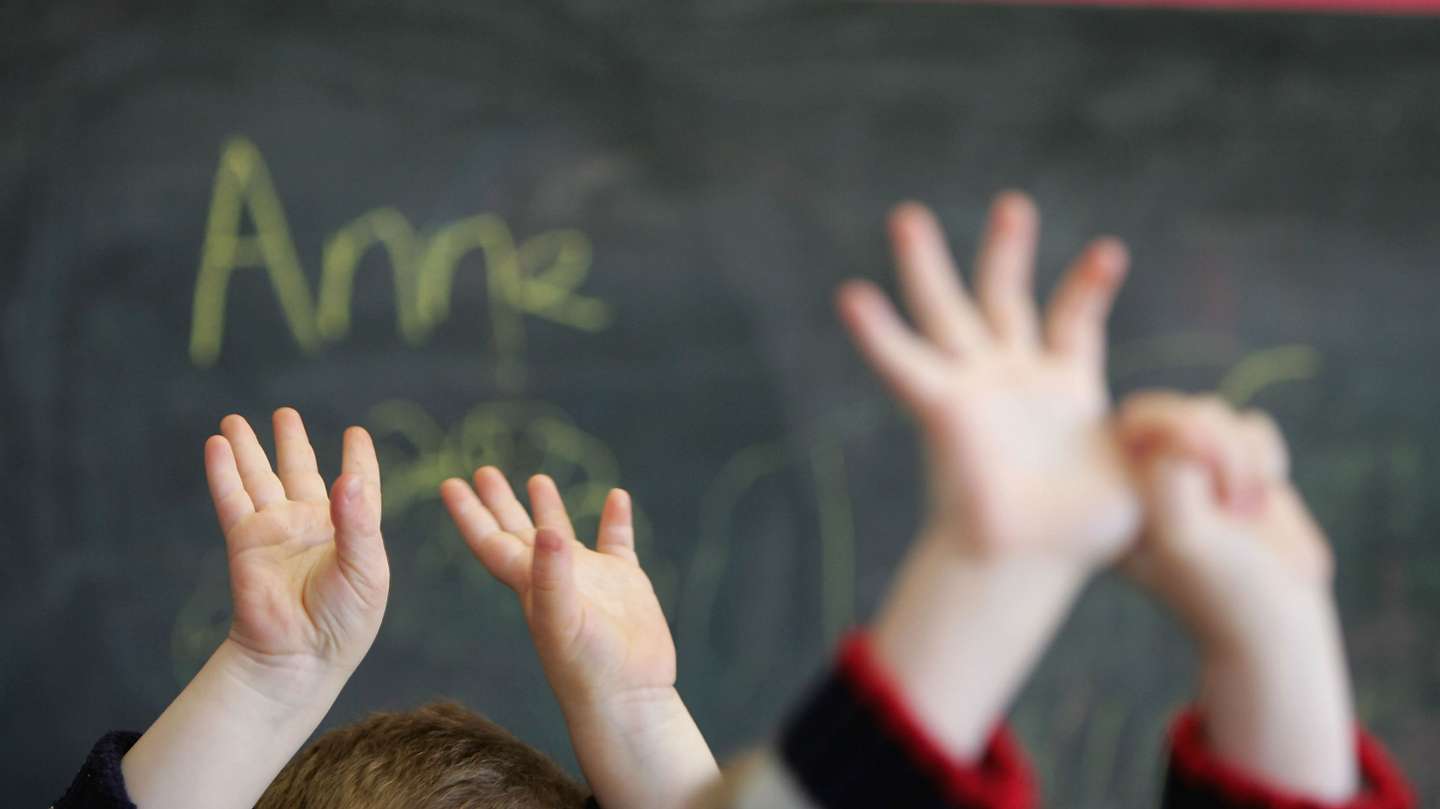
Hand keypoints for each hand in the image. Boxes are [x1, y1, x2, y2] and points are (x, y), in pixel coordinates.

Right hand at [208, 408, 388, 673]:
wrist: (300, 657)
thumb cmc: (344, 621)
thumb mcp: (366, 570)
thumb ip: (358, 523)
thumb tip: (347, 478)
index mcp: (352, 532)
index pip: (358, 486)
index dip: (358, 460)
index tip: (356, 433)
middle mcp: (312, 527)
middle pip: (300, 472)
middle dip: (291, 443)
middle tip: (285, 412)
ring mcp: (276, 533)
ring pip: (260, 479)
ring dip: (249, 449)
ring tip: (235, 419)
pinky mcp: (246, 543)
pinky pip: (233, 499)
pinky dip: (223, 472)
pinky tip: (217, 445)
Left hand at [442, 469, 715, 808]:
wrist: (629, 699)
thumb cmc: (588, 668)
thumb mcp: (562, 621)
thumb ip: (552, 576)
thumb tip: (548, 530)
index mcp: (529, 585)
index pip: (491, 542)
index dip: (469, 514)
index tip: (449, 483)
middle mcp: (554, 578)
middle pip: (518, 531)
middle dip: (499, 502)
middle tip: (483, 470)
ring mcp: (590, 579)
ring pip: (562, 535)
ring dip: (549, 508)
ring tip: (538, 477)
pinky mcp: (625, 584)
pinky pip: (617, 542)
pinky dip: (616, 520)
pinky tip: (617, 496)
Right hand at [838, 193, 1136, 562]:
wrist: (1032, 564)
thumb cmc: (1089, 533)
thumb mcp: (1149, 472)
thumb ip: (1172, 439)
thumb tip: (1201, 429)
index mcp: (1063, 388)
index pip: (1072, 321)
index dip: (1087, 285)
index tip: (1110, 252)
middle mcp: (1012, 378)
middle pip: (1001, 297)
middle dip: (1006, 251)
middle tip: (1014, 205)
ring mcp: (974, 388)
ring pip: (945, 312)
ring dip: (925, 265)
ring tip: (908, 216)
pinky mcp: (943, 408)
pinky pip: (903, 364)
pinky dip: (876, 333)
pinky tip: (852, 295)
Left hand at [1116, 391, 1356, 799]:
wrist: (1278, 623)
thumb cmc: (1222, 588)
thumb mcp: (1181, 536)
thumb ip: (1167, 475)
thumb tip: (1178, 430)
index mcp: (1118, 494)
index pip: (1133, 424)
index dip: (1179, 436)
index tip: (1210, 487)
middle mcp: (1147, 478)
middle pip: (1176, 409)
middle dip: (1220, 444)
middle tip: (1236, 502)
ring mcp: (1192, 470)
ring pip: (1217, 412)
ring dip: (1245, 458)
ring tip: (1246, 509)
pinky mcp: (1233, 468)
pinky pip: (1252, 426)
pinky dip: (1267, 458)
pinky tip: (1262, 498)